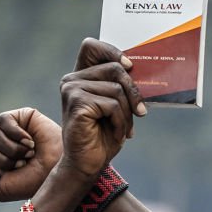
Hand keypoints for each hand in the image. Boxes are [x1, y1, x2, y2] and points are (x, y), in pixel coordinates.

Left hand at [0, 108, 63, 201]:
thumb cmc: (30, 184)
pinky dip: (15, 135)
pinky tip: (29, 142)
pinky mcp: (19, 117)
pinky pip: (3, 121)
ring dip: (10, 151)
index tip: (3, 174)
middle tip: (19, 166)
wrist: (57, 174)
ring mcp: (7, 130)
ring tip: (28, 156)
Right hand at [59, 39, 142, 180]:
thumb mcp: (116, 105)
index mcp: (79, 77)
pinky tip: (116, 134)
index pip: (92, 46)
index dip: (112, 51)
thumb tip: (138, 68)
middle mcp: (71, 80)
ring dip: (127, 113)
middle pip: (115, 68)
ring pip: (116, 88)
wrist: (87, 165)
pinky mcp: (77, 103)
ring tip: (123, 129)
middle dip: (133, 92)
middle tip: (140, 112)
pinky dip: (121, 122)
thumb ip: (120, 85)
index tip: (130, 66)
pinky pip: (112, 104)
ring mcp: (72, 90)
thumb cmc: (102, 136)